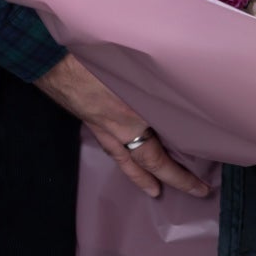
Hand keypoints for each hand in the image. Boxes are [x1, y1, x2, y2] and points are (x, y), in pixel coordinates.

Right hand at [34, 52, 209, 200]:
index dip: (179, 177)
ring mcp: (100, 125)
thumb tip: (184, 101)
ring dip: (137, 173)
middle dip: (159, 180)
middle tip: (172, 193)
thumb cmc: (97, 63)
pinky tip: (122, 148)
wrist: (55, 61)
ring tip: (150, 186)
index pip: (158, 160)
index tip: (199, 189)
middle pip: (140, 163)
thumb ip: (159, 91)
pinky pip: (109, 143)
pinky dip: (119, 152)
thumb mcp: (138, 75)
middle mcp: (116, 130)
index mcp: (132, 122)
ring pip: (121, 157)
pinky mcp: (89, 117)